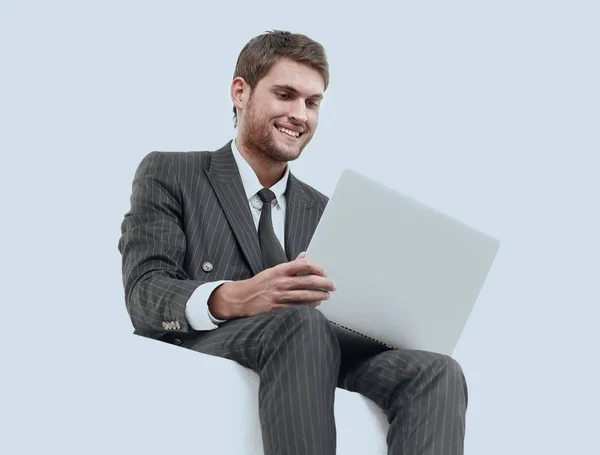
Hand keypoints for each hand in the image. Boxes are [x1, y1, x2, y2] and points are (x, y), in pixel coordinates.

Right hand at [208, 252, 335, 319]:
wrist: (241, 298)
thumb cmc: (259, 284)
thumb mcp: (273, 270)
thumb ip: (291, 265)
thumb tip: (304, 255)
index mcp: (280, 270)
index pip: (303, 265)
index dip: (317, 268)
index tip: (324, 272)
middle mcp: (281, 282)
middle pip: (308, 281)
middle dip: (324, 283)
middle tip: (331, 285)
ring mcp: (280, 296)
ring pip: (305, 295)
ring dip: (319, 295)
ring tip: (326, 295)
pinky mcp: (278, 308)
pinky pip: (298, 307)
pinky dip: (309, 306)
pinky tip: (315, 304)